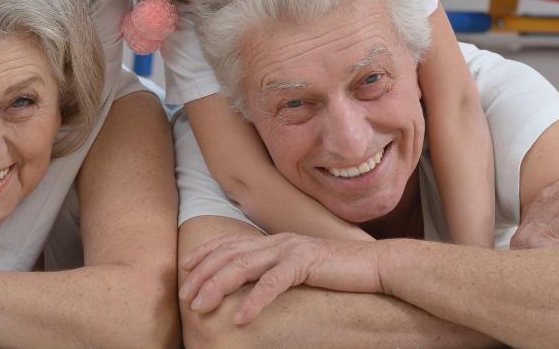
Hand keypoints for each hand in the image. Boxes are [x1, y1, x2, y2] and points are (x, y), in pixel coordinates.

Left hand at [178, 232, 379, 325]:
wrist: (374, 266)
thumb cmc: (338, 273)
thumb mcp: (300, 269)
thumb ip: (277, 272)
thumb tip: (253, 288)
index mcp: (275, 241)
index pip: (231, 244)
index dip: (206, 254)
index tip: (185, 269)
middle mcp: (278, 241)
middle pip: (230, 255)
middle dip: (204, 274)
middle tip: (185, 295)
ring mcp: (290, 250)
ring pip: (244, 266)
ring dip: (219, 286)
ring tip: (202, 305)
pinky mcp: (305, 263)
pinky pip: (274, 283)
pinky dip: (255, 300)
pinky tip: (242, 317)